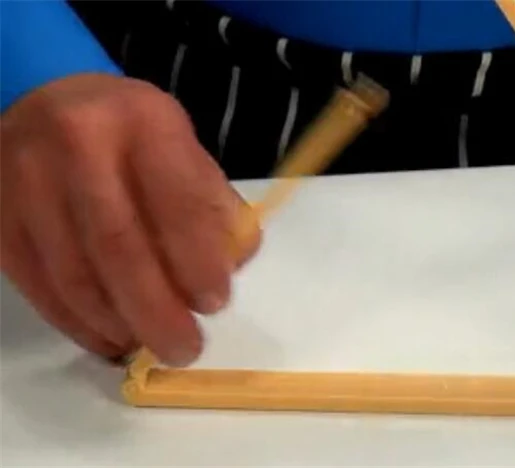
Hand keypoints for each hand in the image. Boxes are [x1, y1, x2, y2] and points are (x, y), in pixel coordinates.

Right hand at [0, 74, 260, 365]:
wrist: (50, 102)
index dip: (198, 263)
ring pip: (73, 274)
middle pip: (118, 246)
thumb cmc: (134, 136)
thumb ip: (213, 204)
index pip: (177, 203)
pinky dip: (76, 322)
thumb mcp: (185, 148)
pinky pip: (37, 283)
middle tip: (185, 348)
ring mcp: (26, 179)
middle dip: (157, 310)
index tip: (215, 304)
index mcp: (144, 122)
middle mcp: (79, 144)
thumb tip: (233, 265)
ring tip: (147, 345)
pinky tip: (107, 337)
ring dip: (116, 323)